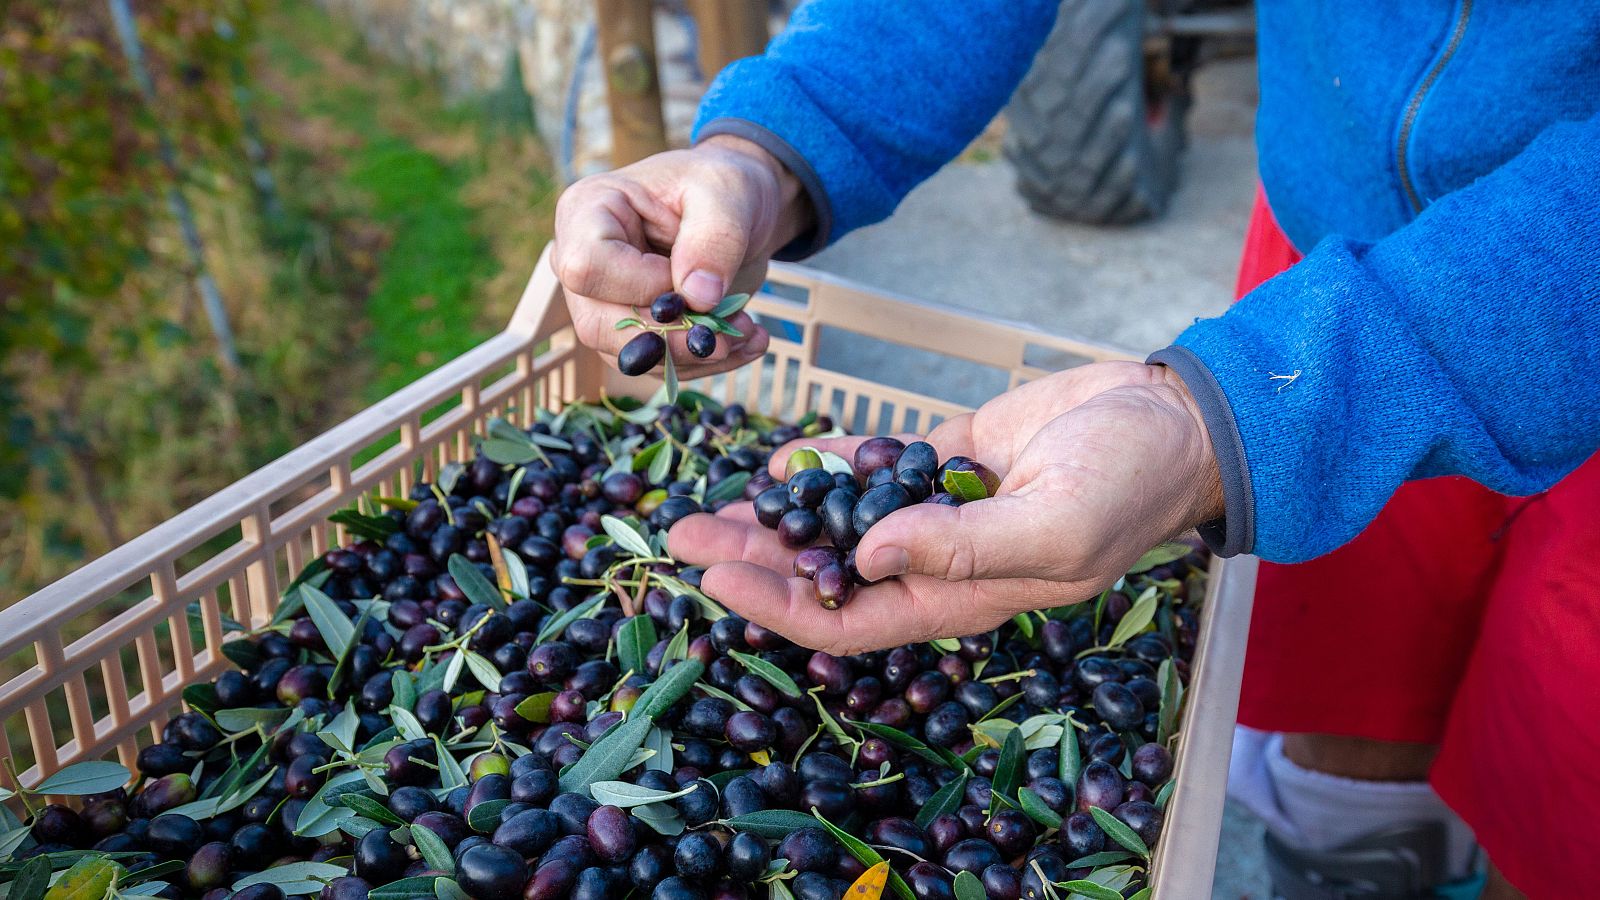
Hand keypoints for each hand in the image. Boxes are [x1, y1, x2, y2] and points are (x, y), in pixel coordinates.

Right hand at [551, 136, 812, 377]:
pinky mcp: (631, 329)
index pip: (587, 269)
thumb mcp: (727, 193)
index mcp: (587, 211)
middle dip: (669, 340)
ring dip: (693, 356)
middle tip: (727, 336)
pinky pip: (657, 363)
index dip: (644, 288)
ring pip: (629, 354)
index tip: (698, 283)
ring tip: (749, 333)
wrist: (738, 209)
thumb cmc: (722, 185)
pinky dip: (705, 362)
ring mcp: (602, 300)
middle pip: (597, 325)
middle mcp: (581, 259)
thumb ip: (713, 239)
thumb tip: (698, 297)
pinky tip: (745, 341)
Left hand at [668, 362, 1224, 654]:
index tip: (712, 581)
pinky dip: (826, 467)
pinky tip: (781, 459)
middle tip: (682, 536)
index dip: (776, 607)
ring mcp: (939, 510)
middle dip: (754, 560)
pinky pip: (871, 472)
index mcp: (963, 597)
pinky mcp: (947, 462)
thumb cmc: (1127, 485)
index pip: (848, 620)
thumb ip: (963, 545)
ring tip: (710, 505)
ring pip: (838, 525)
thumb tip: (863, 556)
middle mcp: (940, 562)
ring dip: (776, 517)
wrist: (1170, 422)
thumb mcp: (1053, 525)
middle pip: (825, 575)